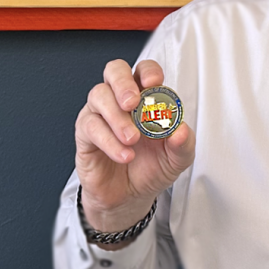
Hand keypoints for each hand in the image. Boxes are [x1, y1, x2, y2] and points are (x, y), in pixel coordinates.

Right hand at [74, 59, 195, 238]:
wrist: (130, 197)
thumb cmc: (151, 168)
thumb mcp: (176, 159)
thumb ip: (183, 144)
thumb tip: (181, 130)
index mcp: (145, 97)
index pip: (143, 71)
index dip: (148, 72)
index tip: (154, 82)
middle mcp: (120, 99)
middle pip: (114, 71)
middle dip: (123, 83)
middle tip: (133, 103)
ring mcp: (100, 113)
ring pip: (99, 95)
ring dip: (117, 116)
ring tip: (132, 139)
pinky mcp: (85, 133)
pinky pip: (90, 126)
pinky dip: (109, 141)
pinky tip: (124, 155)